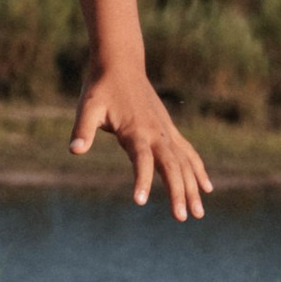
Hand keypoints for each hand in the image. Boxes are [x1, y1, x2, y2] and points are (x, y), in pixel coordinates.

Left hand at [72, 55, 211, 219]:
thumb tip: (74, 151)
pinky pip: (188, 152)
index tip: (140, 201)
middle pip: (171, 166)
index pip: (141, 159)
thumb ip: (83, 130)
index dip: (142, 180)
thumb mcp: (87, 107)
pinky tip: (206, 188)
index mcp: (135, 130)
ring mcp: (165, 130)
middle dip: (178, 192)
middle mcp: (156, 132)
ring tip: (198, 214)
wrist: (121, 63)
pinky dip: (197, 170)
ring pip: (184, 163)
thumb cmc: (101, 87)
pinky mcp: (168, 128)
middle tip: (182, 218)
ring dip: (192, 187)